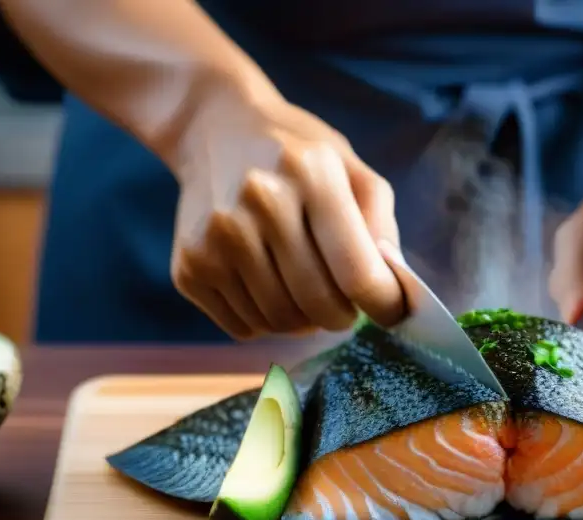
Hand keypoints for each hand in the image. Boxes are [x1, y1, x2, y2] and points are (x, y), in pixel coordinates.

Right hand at [168, 82, 404, 339]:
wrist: (213, 128)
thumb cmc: (296, 155)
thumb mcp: (350, 168)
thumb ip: (380, 225)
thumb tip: (392, 285)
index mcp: (312, 175)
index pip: (358, 273)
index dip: (385, 305)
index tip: (392, 312)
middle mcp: (260, 204)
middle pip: (319, 306)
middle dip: (343, 315)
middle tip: (345, 302)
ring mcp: (217, 238)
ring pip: (281, 323)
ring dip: (304, 320)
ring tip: (304, 287)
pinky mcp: (189, 266)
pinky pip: (244, 327)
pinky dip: (265, 320)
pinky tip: (267, 285)